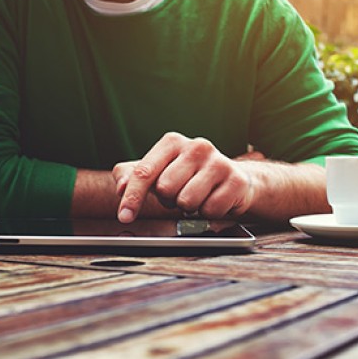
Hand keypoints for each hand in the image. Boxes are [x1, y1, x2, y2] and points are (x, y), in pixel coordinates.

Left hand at [112, 132, 256, 222]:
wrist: (232, 179)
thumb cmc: (188, 176)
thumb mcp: (157, 172)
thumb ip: (131, 176)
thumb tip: (121, 187)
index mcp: (172, 142)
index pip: (144, 172)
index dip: (132, 197)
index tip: (125, 216)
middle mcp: (196, 146)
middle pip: (165, 189)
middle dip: (168, 199)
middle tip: (178, 194)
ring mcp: (218, 162)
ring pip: (187, 201)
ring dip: (188, 208)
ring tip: (196, 197)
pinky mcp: (236, 180)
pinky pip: (210, 210)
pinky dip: (208, 213)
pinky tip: (212, 200)